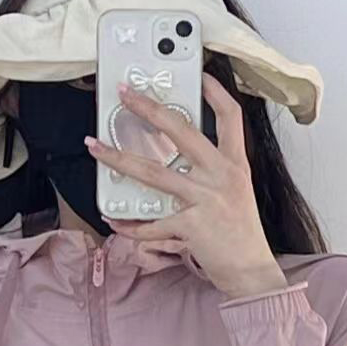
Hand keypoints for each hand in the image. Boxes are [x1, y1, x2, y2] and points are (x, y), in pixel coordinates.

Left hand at [83, 72, 288, 298]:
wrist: (251, 270)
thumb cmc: (240, 233)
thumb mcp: (235, 193)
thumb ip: (211, 173)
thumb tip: (175, 161)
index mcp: (235, 165)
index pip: (231, 117)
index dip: (216, 93)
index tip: (200, 75)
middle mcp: (221, 176)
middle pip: (182, 131)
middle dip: (149, 109)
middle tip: (126, 94)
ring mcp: (205, 199)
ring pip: (153, 172)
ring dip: (119, 158)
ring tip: (95, 147)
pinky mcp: (190, 225)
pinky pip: (151, 223)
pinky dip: (129, 225)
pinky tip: (114, 221)